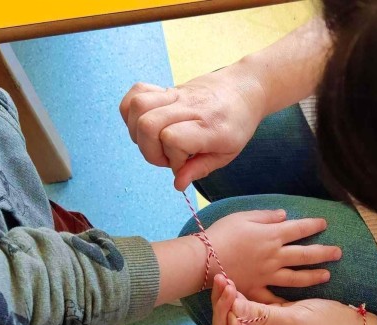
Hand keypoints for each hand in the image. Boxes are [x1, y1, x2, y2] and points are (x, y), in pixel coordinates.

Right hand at [119, 64, 265, 190]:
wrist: (244, 89)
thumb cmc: (237, 124)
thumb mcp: (227, 154)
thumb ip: (200, 169)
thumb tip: (177, 184)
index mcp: (210, 127)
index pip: (172, 138)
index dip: (172, 158)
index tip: (184, 162)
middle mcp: (190, 108)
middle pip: (148, 124)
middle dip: (150, 150)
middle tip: (167, 155)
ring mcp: (177, 95)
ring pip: (138, 106)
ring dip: (137, 131)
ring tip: (155, 141)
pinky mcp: (167, 89)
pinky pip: (136, 92)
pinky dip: (132, 111)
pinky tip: (146, 124)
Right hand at [201, 210, 340, 303]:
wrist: (204, 260)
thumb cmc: (221, 234)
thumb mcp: (243, 217)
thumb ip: (266, 217)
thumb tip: (284, 215)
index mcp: (272, 236)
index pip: (300, 229)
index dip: (314, 226)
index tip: (325, 224)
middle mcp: (275, 256)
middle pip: (305, 254)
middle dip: (324, 253)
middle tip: (338, 252)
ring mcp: (267, 275)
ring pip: (296, 277)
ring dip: (313, 276)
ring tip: (327, 276)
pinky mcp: (257, 289)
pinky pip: (274, 298)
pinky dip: (285, 301)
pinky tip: (296, 304)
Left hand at [211, 274, 375, 324]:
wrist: (349, 324)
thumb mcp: (298, 321)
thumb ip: (265, 316)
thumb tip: (233, 307)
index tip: (237, 315)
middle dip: (223, 313)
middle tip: (225, 285)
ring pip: (231, 322)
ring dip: (225, 302)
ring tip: (224, 278)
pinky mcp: (263, 319)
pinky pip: (242, 310)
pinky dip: (236, 297)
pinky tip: (232, 280)